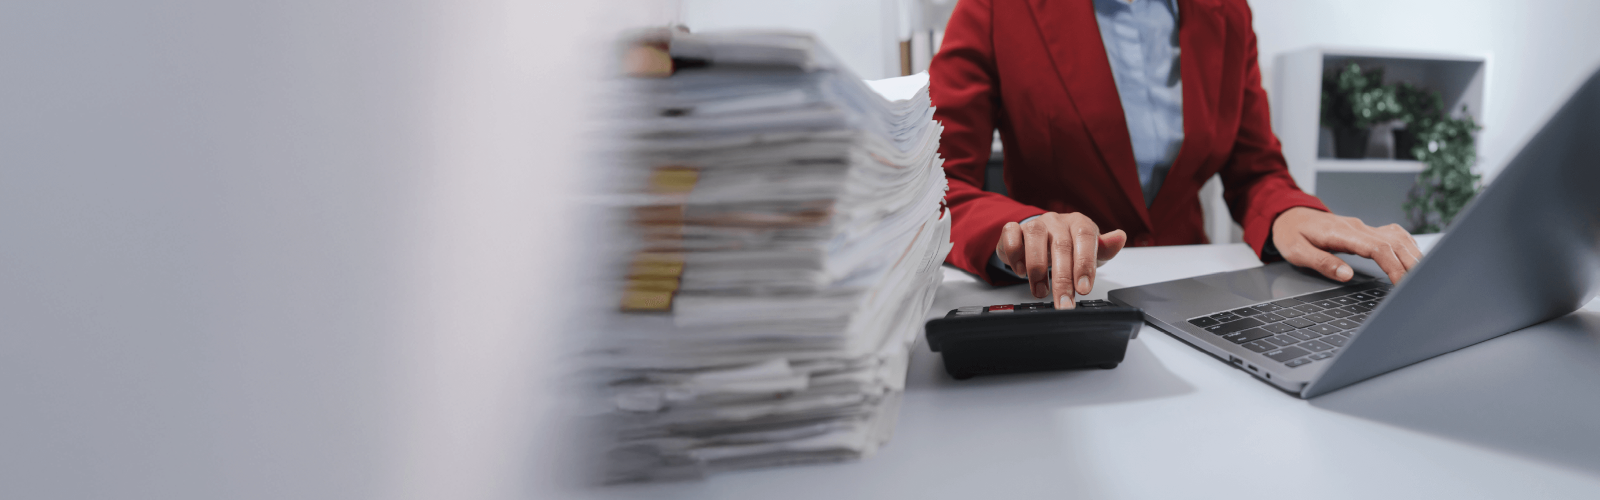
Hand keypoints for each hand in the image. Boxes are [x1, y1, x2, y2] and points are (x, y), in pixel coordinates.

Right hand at [995, 212, 1127, 308]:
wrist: (1039, 238)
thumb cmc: (1068, 247)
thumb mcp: (1090, 251)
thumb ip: (1105, 248)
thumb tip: (1120, 237)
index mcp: (1078, 223)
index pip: (1085, 238)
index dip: (1084, 263)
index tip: (1083, 288)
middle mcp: (1056, 221)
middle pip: (1061, 246)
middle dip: (1063, 279)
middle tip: (1064, 302)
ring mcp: (1034, 224)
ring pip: (1035, 239)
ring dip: (1037, 270)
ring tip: (1041, 292)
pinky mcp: (1013, 229)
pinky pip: (1011, 236)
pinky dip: (1014, 255)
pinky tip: (1020, 271)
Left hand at [1270, 207, 1423, 283]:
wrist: (1288, 215)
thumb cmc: (1291, 233)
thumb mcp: (1297, 252)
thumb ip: (1322, 262)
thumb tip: (1347, 274)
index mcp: (1341, 233)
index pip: (1377, 247)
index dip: (1393, 265)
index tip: (1402, 283)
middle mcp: (1357, 227)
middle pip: (1394, 242)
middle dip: (1410, 263)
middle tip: (1421, 285)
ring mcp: (1362, 228)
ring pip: (1397, 237)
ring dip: (1413, 254)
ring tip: (1424, 275)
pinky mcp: (1364, 231)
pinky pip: (1393, 235)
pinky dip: (1407, 247)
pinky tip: (1413, 258)